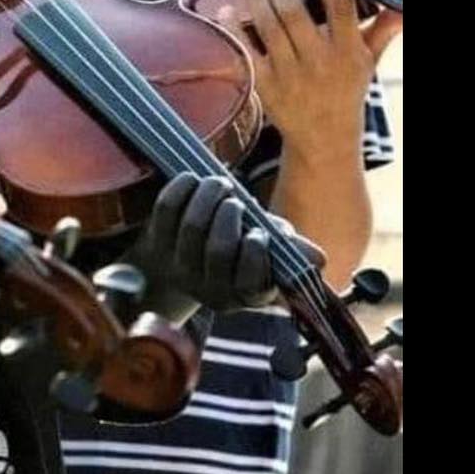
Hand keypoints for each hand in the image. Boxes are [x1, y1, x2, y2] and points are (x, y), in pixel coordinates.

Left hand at [122, 173, 323, 317]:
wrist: (181, 259)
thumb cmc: (237, 249)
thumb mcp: (268, 252)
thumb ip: (289, 250)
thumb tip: (318, 258)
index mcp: (246, 294)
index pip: (251, 281)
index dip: (254, 253)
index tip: (258, 231)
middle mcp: (211, 289)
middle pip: (218, 249)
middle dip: (229, 215)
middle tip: (233, 197)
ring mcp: (180, 268)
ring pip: (192, 226)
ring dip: (208, 196)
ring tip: (219, 184)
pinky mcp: (156, 244)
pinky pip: (166, 210)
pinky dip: (182, 188)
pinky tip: (193, 179)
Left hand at [216, 0, 384, 163]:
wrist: (324, 141)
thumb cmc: (346, 91)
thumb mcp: (368, 63)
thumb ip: (382, 31)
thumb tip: (401, 5)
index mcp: (348, 52)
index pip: (340, 7)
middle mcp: (320, 63)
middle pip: (296, 17)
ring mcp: (291, 76)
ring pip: (269, 30)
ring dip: (255, 0)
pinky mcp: (267, 87)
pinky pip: (248, 52)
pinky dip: (235, 29)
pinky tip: (226, 9)